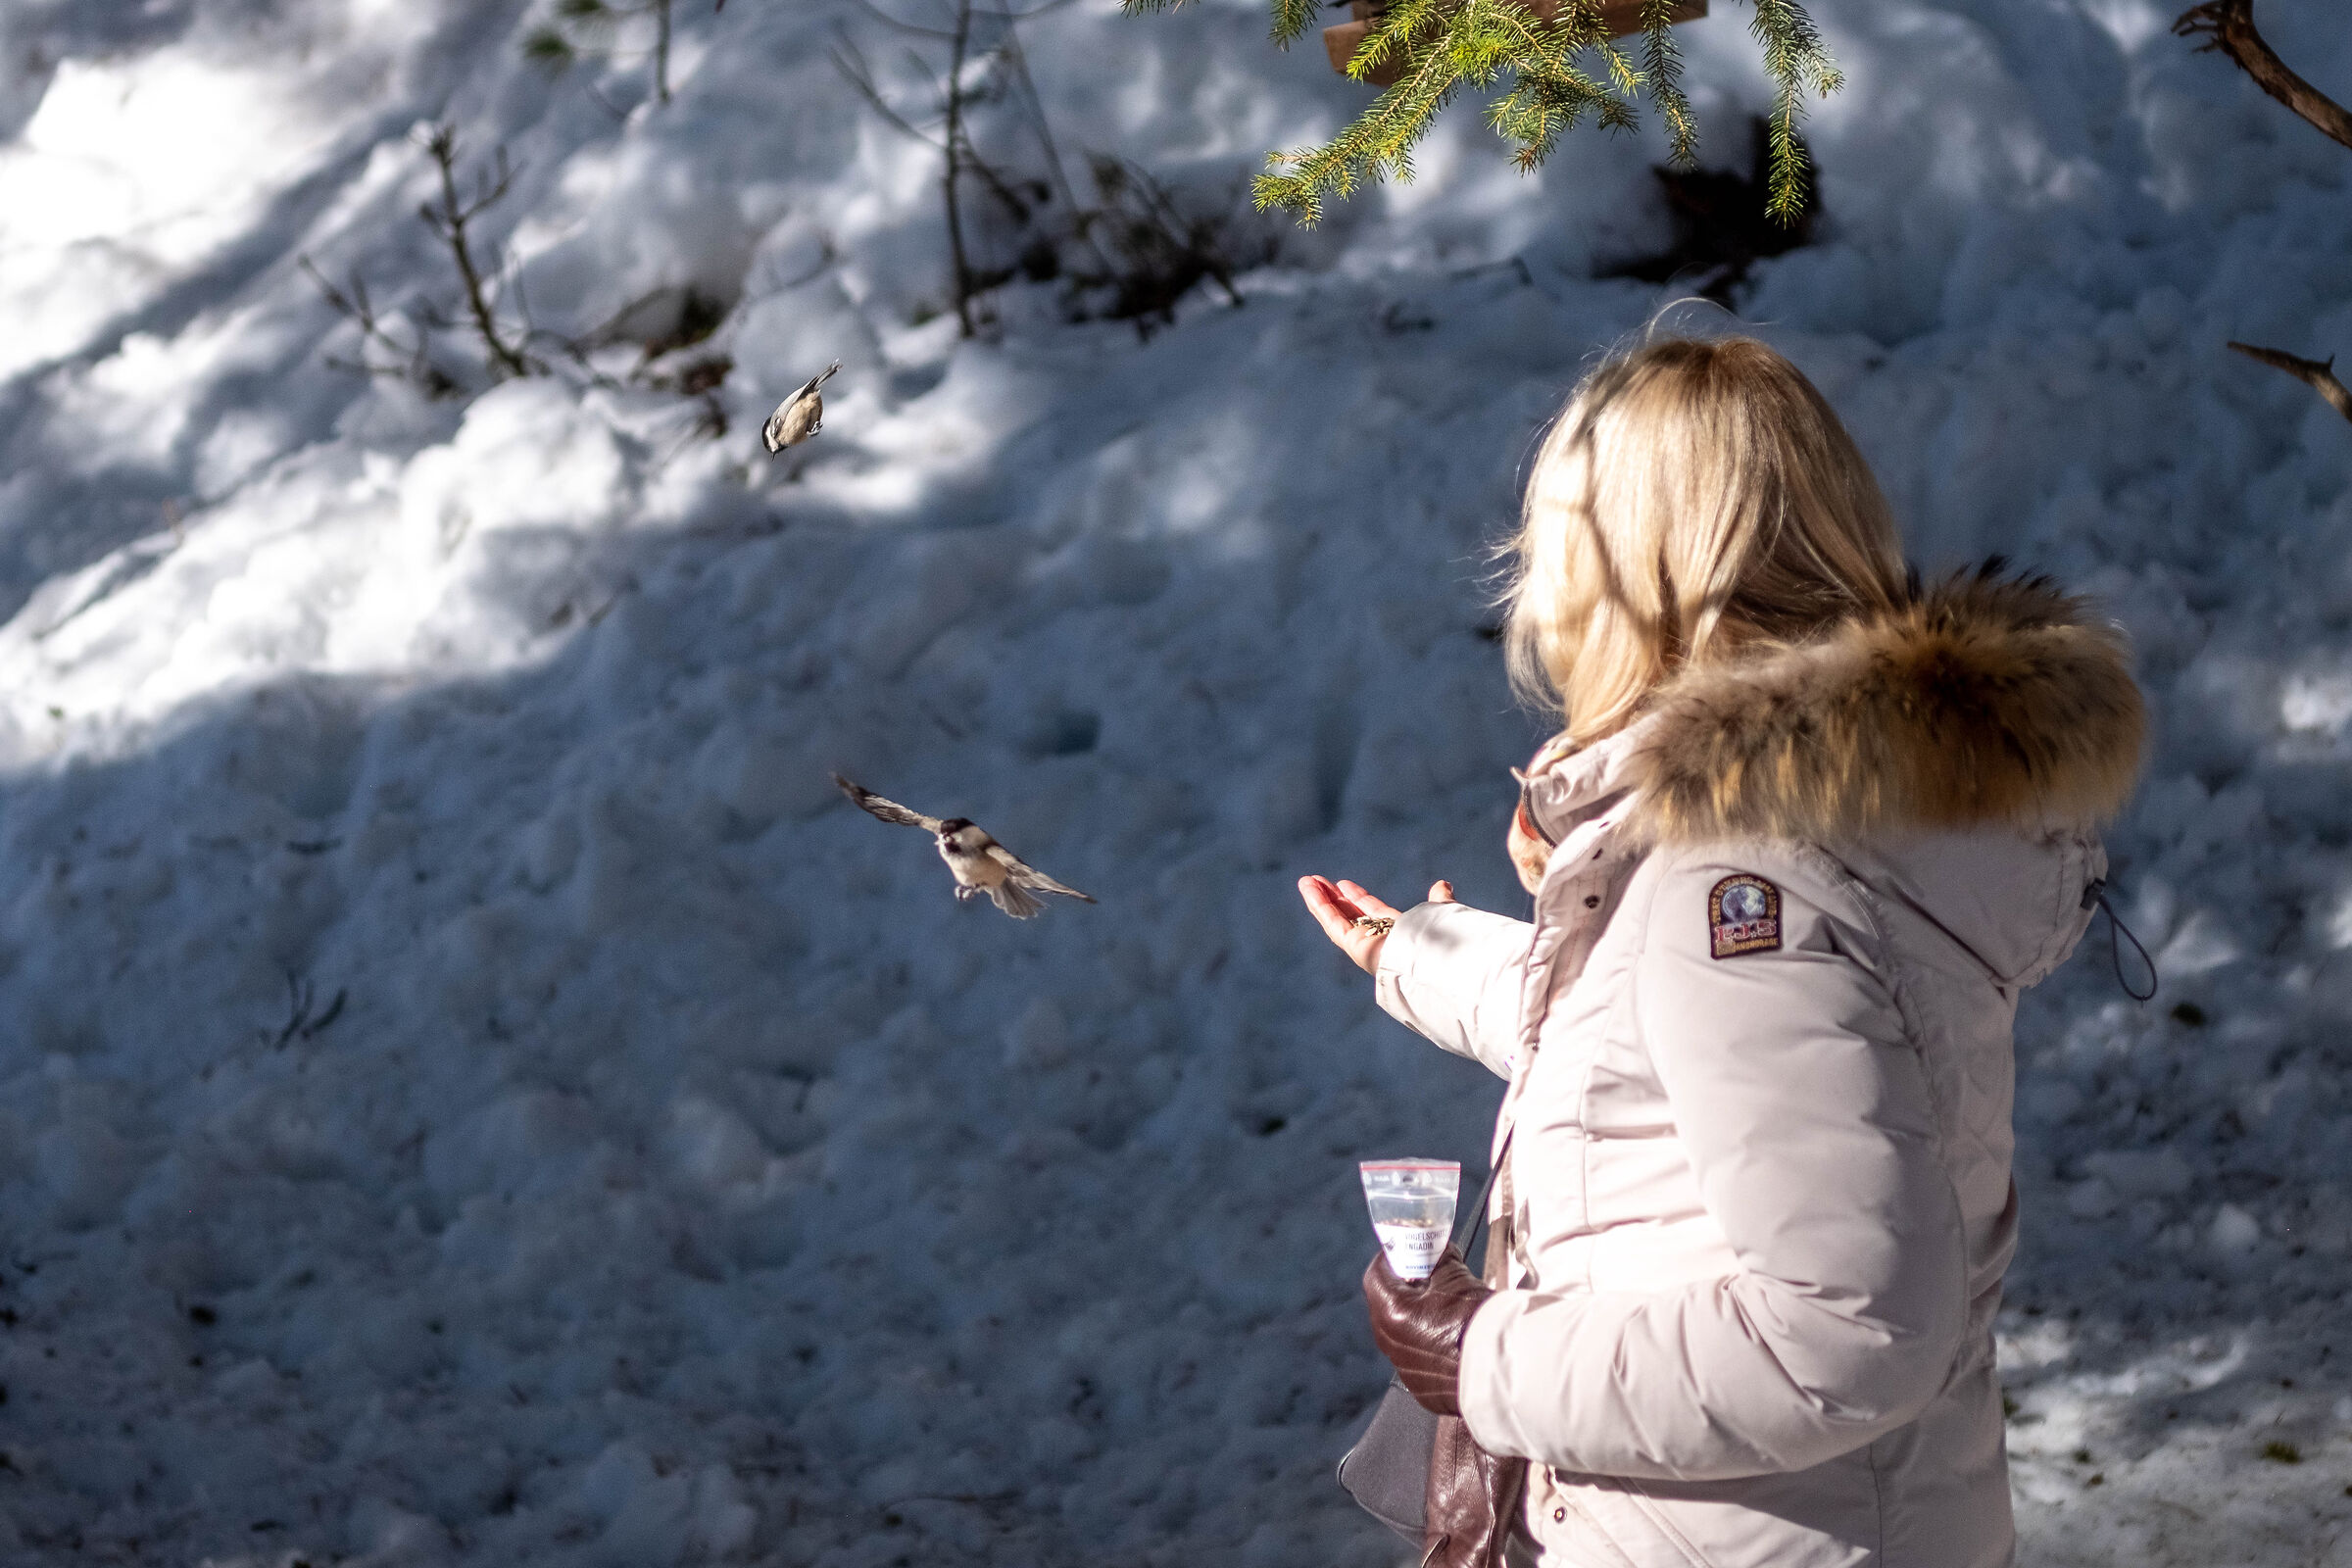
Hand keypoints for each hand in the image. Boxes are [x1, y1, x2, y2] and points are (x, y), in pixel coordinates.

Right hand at [1298, 876, 1453, 973]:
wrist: (1435, 963)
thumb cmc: (1440, 940)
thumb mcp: (1439, 912)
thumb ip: (1439, 900)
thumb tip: (1442, 885)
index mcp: (1398, 932)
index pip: (1372, 912)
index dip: (1357, 898)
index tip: (1344, 884)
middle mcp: (1378, 940)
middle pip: (1350, 915)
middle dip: (1334, 898)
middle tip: (1318, 881)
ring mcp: (1363, 944)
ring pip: (1336, 918)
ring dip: (1321, 900)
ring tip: (1306, 881)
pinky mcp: (1353, 945)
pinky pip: (1332, 922)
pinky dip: (1319, 905)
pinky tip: (1308, 889)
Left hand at [1363, 1246, 1492, 1416]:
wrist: (1502, 1371)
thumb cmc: (1476, 1321)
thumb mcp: (1456, 1277)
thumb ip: (1439, 1258)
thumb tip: (1436, 1247)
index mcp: (1391, 1314)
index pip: (1376, 1276)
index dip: (1390, 1259)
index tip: (1404, 1251)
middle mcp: (1391, 1344)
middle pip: (1387, 1306)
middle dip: (1404, 1288)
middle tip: (1426, 1277)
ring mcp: (1406, 1370)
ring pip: (1402, 1335)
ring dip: (1417, 1319)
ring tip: (1445, 1310)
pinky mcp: (1423, 1390)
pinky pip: (1418, 1361)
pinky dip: (1429, 1347)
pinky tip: (1453, 1341)